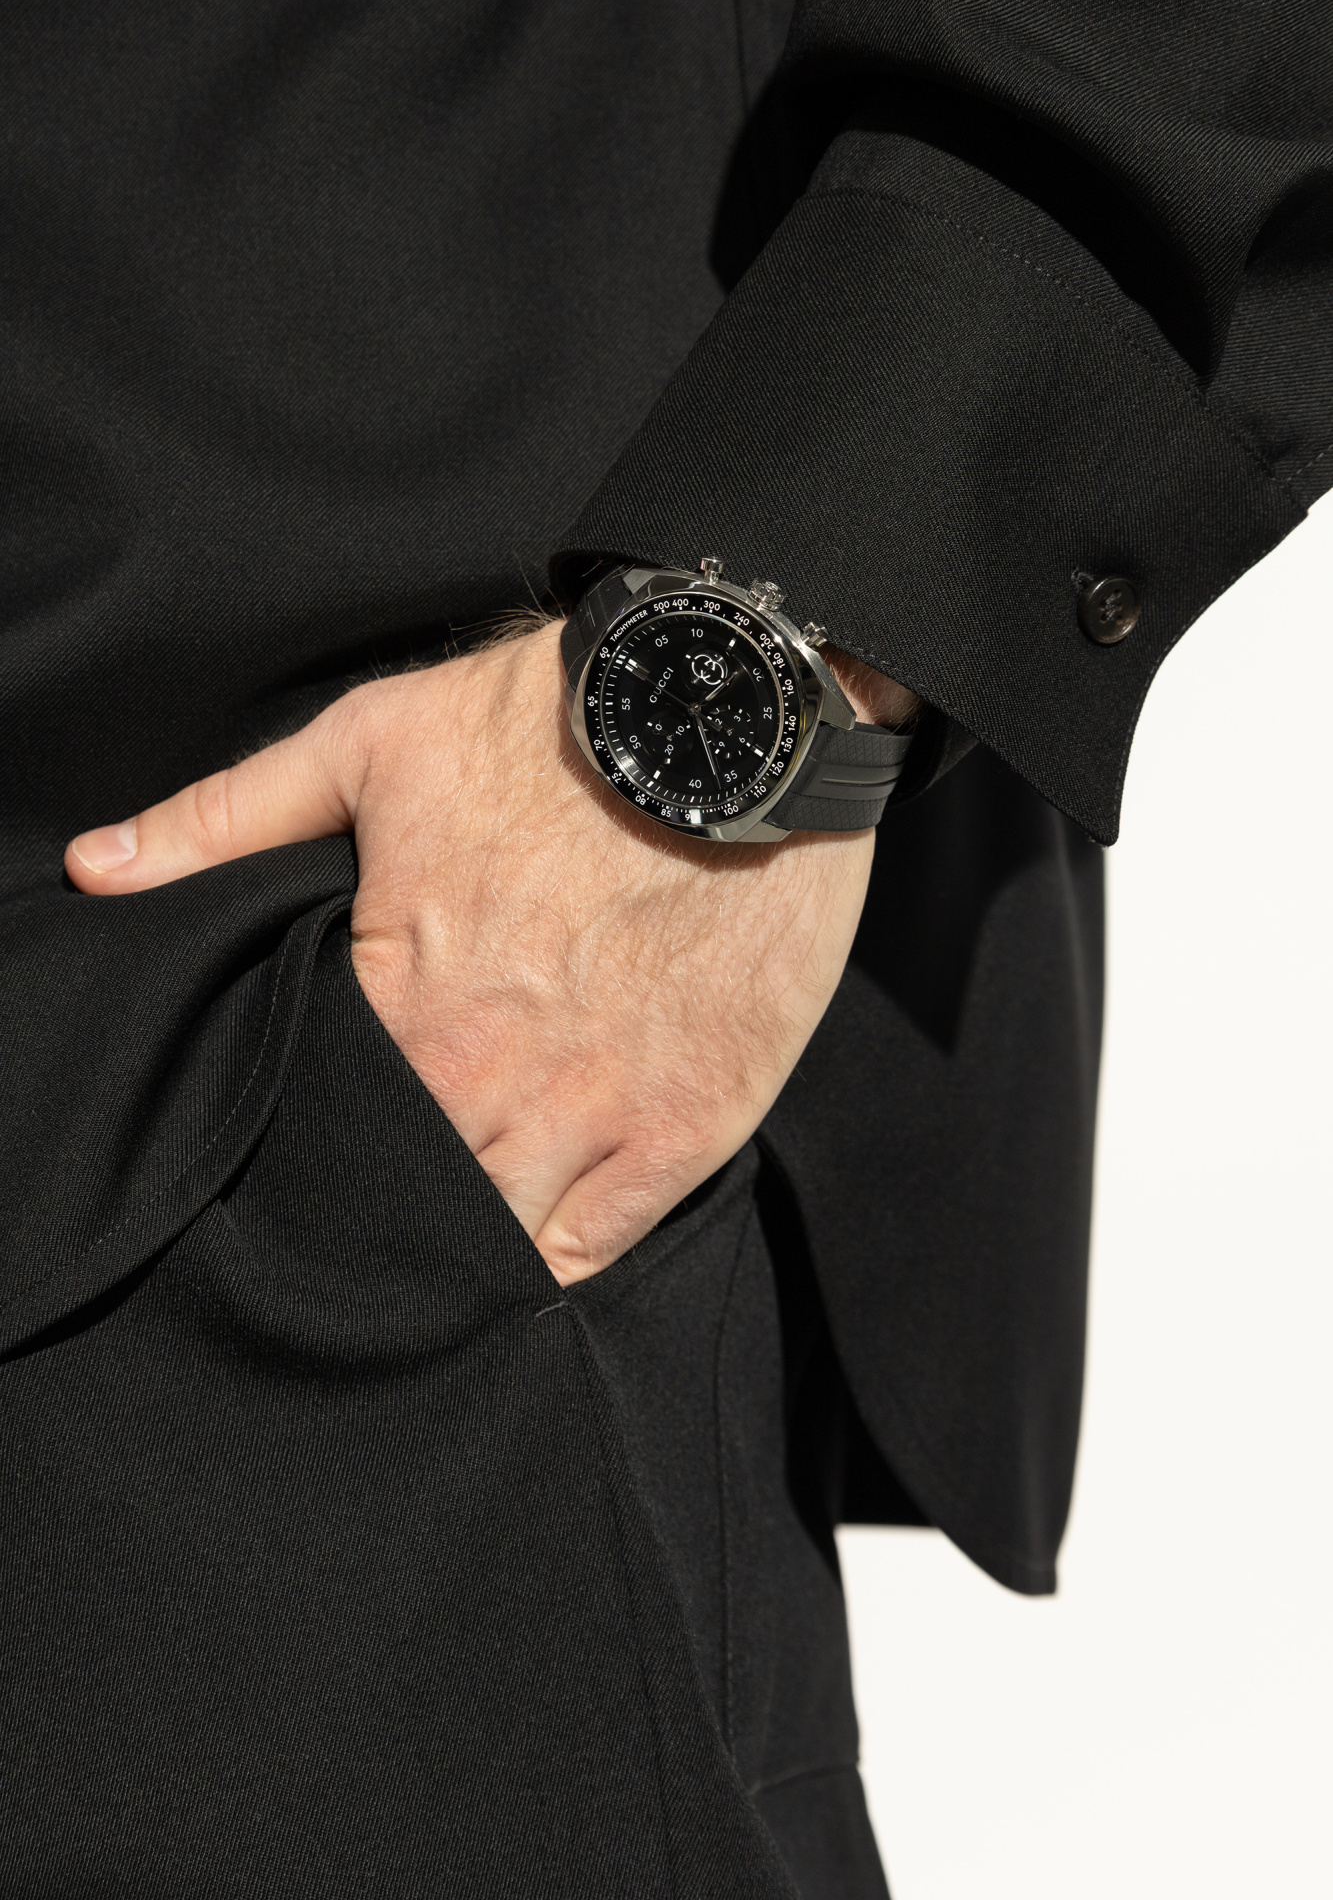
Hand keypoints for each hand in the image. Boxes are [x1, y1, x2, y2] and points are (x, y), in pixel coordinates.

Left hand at [65, 624, 904, 1284]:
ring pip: (495, 1238)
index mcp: (403, 998)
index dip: (308, 1145)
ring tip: (437, 1237)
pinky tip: (523, 1252)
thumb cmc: (550, 727)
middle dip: (380, 1206)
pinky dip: (552, 1261)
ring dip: (459, 1245)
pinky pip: (598, 1245)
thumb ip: (228, 817)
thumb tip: (96, 869)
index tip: (311, 1142)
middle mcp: (492, 1078)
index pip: (321, 1129)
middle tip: (371, 1198)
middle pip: (406, 1200)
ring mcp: (597, 1111)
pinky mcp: (691, 1122)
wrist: (735, 718)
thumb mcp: (369, 745)